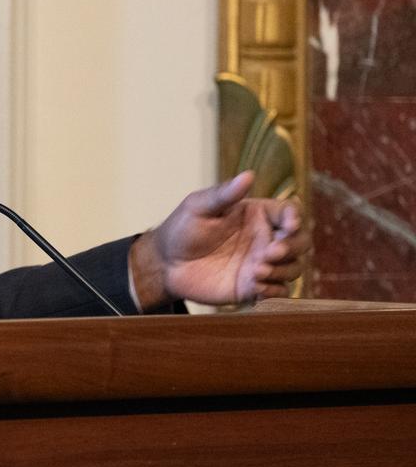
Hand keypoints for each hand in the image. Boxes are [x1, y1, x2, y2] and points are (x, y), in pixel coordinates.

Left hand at [130, 171, 309, 307]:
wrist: (166, 263)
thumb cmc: (182, 228)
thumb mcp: (199, 207)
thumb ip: (224, 194)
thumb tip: (248, 175)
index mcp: (257, 214)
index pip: (290, 212)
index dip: (295, 218)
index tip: (289, 225)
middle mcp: (265, 238)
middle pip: (300, 241)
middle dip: (292, 247)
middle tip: (269, 253)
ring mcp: (262, 263)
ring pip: (293, 267)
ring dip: (282, 270)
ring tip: (257, 271)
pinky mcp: (254, 286)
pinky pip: (279, 291)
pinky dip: (274, 290)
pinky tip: (256, 287)